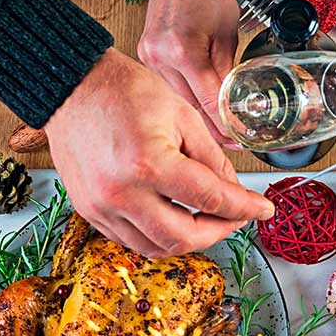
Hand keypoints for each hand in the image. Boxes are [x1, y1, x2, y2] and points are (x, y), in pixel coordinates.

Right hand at [45, 48, 272, 256]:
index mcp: (149, 163)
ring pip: (157, 248)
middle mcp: (122, 193)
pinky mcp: (89, 212)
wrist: (72, 86)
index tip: (263, 210)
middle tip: (235, 217)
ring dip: (189, 239)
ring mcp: (101, 207)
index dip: (244, 208)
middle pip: (184, 238)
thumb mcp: (182, 115)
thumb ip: (212, 159)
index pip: (210, 200)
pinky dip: (158, 236)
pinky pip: (132, 240)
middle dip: (219, 232)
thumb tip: (234, 191)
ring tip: (207, 220)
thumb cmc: (124, 91)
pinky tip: (174, 218)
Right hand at [138, 0, 240, 144]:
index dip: (224, 125)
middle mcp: (160, 55)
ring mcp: (148, 56)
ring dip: (195, 113)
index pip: (207, 100)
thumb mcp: (228, 35)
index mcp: (183, 49)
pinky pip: (167, 86)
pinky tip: (195, 103)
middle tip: (231, 141)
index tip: (236, 139)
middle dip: (211, 126)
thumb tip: (232, 106)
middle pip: (189, 106)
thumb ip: (227, 73)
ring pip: (176, 99)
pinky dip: (183, 95)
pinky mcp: (144, 55)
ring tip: (216, 125)